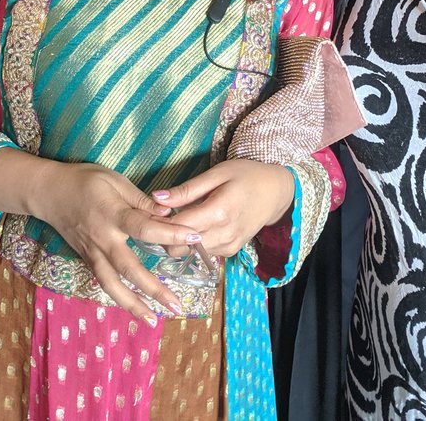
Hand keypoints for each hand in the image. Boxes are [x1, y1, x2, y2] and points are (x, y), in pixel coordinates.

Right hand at [31, 162, 201, 322]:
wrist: (49, 192)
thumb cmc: (85, 181)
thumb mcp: (115, 181)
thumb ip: (141, 200)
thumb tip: (169, 213)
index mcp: (113, 214)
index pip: (145, 228)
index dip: (170, 233)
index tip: (195, 238)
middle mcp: (103, 239)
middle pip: (129, 268)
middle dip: (153, 289)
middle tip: (176, 305)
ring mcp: (93, 253)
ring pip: (112, 285)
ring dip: (133, 305)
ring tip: (154, 320)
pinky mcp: (88, 260)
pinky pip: (104, 283)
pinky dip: (119, 298)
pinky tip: (135, 309)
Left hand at [152, 159, 294, 257]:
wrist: (276, 193)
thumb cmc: (246, 176)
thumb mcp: (217, 174)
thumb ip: (187, 190)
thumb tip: (156, 198)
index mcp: (219, 212)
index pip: (178, 227)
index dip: (158, 221)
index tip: (148, 211)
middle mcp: (223, 234)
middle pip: (179, 246)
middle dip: (164, 234)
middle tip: (158, 216)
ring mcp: (228, 246)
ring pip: (189, 252)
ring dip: (177, 238)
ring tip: (175, 218)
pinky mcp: (230, 252)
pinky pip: (202, 252)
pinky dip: (192, 242)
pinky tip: (193, 225)